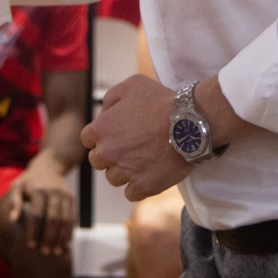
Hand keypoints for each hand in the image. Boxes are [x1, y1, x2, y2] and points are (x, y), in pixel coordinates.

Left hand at [7, 152, 76, 256]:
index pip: (36, 214)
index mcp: (39, 190)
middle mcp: (54, 192)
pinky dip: (69, 232)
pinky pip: (72, 218)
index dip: (33, 231)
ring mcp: (65, 196)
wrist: (48, 166)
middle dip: (49, 237)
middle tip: (44, 253)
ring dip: (61, 238)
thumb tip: (13, 220)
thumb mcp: (17, 187)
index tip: (30, 246)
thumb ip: (14, 203)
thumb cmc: (28, 181)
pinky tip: (66, 246)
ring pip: (65, 219)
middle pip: (53, 218)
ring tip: (56, 253)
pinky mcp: (71, 199)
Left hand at [81, 74, 191, 201]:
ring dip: (124, 171)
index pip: (87, 139)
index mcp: (101, 129)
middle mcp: (107, 153)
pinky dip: (138, 186)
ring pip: (113, 178)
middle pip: (98, 160)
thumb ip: (111, 97)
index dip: (102, 136)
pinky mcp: (142, 187)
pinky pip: (131, 193)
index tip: (115, 135)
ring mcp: (124, 172)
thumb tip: (104, 111)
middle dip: (111, 154)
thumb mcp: (132, 84)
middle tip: (130, 147)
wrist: (189, 124)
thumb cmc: (162, 102)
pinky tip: (149, 174)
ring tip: (144, 159)